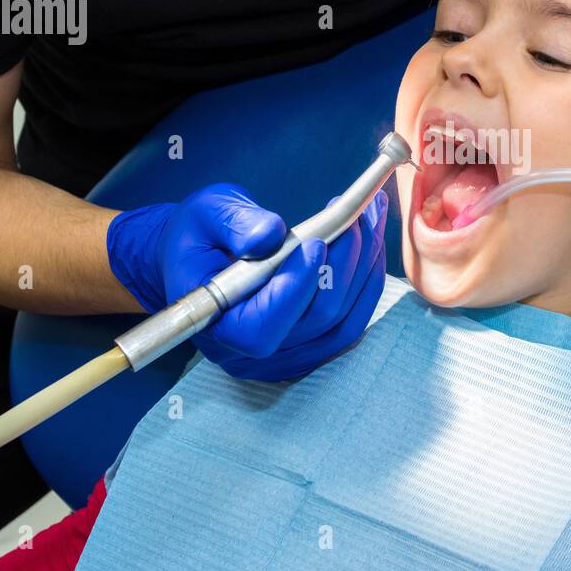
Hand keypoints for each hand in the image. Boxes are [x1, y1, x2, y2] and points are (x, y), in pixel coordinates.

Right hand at [107, 184, 387, 379]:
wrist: (200, 260)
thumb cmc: (199, 236)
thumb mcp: (205, 215)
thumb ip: (235, 224)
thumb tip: (271, 234)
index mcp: (215, 326)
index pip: (263, 326)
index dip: (295, 288)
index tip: (317, 242)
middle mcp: (252, 354)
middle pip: (316, 320)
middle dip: (344, 263)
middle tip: (359, 213)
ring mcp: (286, 357)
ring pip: (343, 321)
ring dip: (365, 266)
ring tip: (371, 216)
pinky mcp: (311, 347)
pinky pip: (351, 321)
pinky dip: (366, 280)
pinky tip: (371, 241)